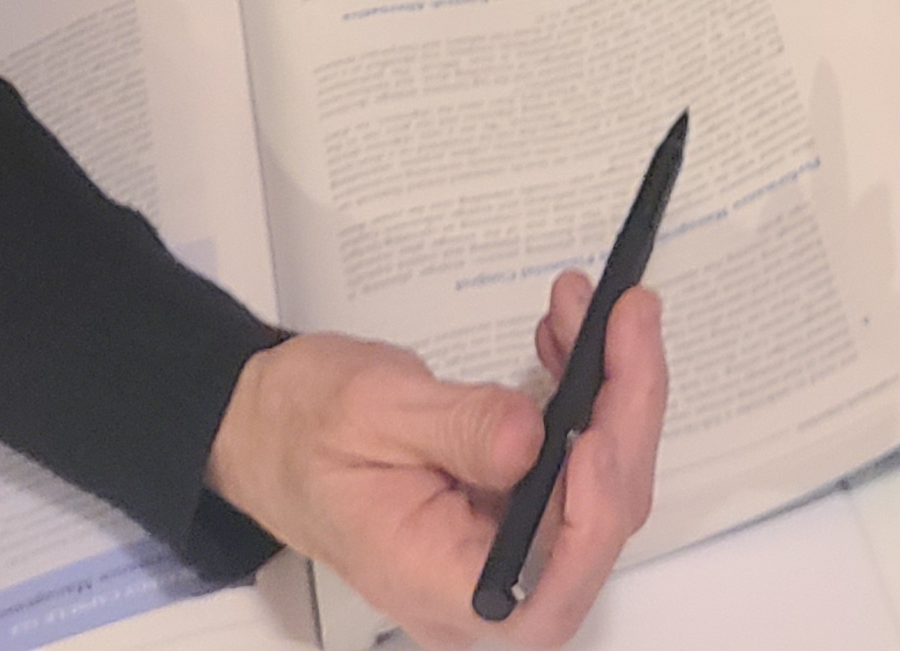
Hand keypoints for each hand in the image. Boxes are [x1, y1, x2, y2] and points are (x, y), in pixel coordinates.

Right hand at [207, 285, 666, 648]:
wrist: (270, 426)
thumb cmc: (301, 428)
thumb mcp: (371, 411)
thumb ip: (457, 429)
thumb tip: (532, 439)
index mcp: (436, 583)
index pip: (545, 589)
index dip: (592, 513)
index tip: (600, 425)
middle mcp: (482, 586)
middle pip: (595, 528)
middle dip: (626, 416)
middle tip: (628, 319)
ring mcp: (506, 549)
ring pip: (600, 488)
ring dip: (613, 393)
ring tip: (596, 310)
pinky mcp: (516, 509)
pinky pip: (577, 463)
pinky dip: (587, 396)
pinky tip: (570, 337)